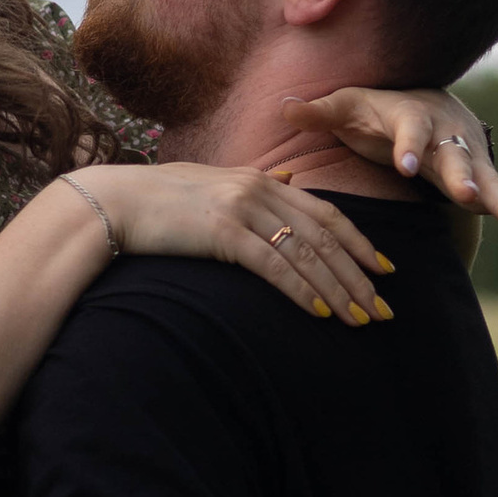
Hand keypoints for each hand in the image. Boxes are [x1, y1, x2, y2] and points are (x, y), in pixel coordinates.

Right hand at [67, 164, 393, 323]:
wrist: (113, 202)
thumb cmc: (158, 199)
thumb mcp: (214, 182)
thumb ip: (255, 182)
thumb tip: (288, 178)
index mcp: (260, 179)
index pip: (324, 212)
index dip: (358, 242)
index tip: (384, 268)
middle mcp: (259, 189)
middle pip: (324, 236)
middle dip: (359, 274)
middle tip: (384, 306)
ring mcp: (242, 209)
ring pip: (306, 254)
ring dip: (337, 290)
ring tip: (360, 318)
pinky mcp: (224, 233)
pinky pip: (274, 266)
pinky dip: (301, 290)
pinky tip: (320, 311)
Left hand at [280, 89, 497, 247]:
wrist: (428, 104)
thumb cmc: (379, 109)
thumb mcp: (347, 106)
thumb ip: (318, 111)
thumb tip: (282, 106)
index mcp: (415, 119)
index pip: (410, 132)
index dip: (408, 146)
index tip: (403, 163)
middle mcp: (451, 141)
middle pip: (458, 159)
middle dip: (463, 178)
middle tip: (467, 196)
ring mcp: (474, 164)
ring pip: (495, 185)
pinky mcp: (489, 186)